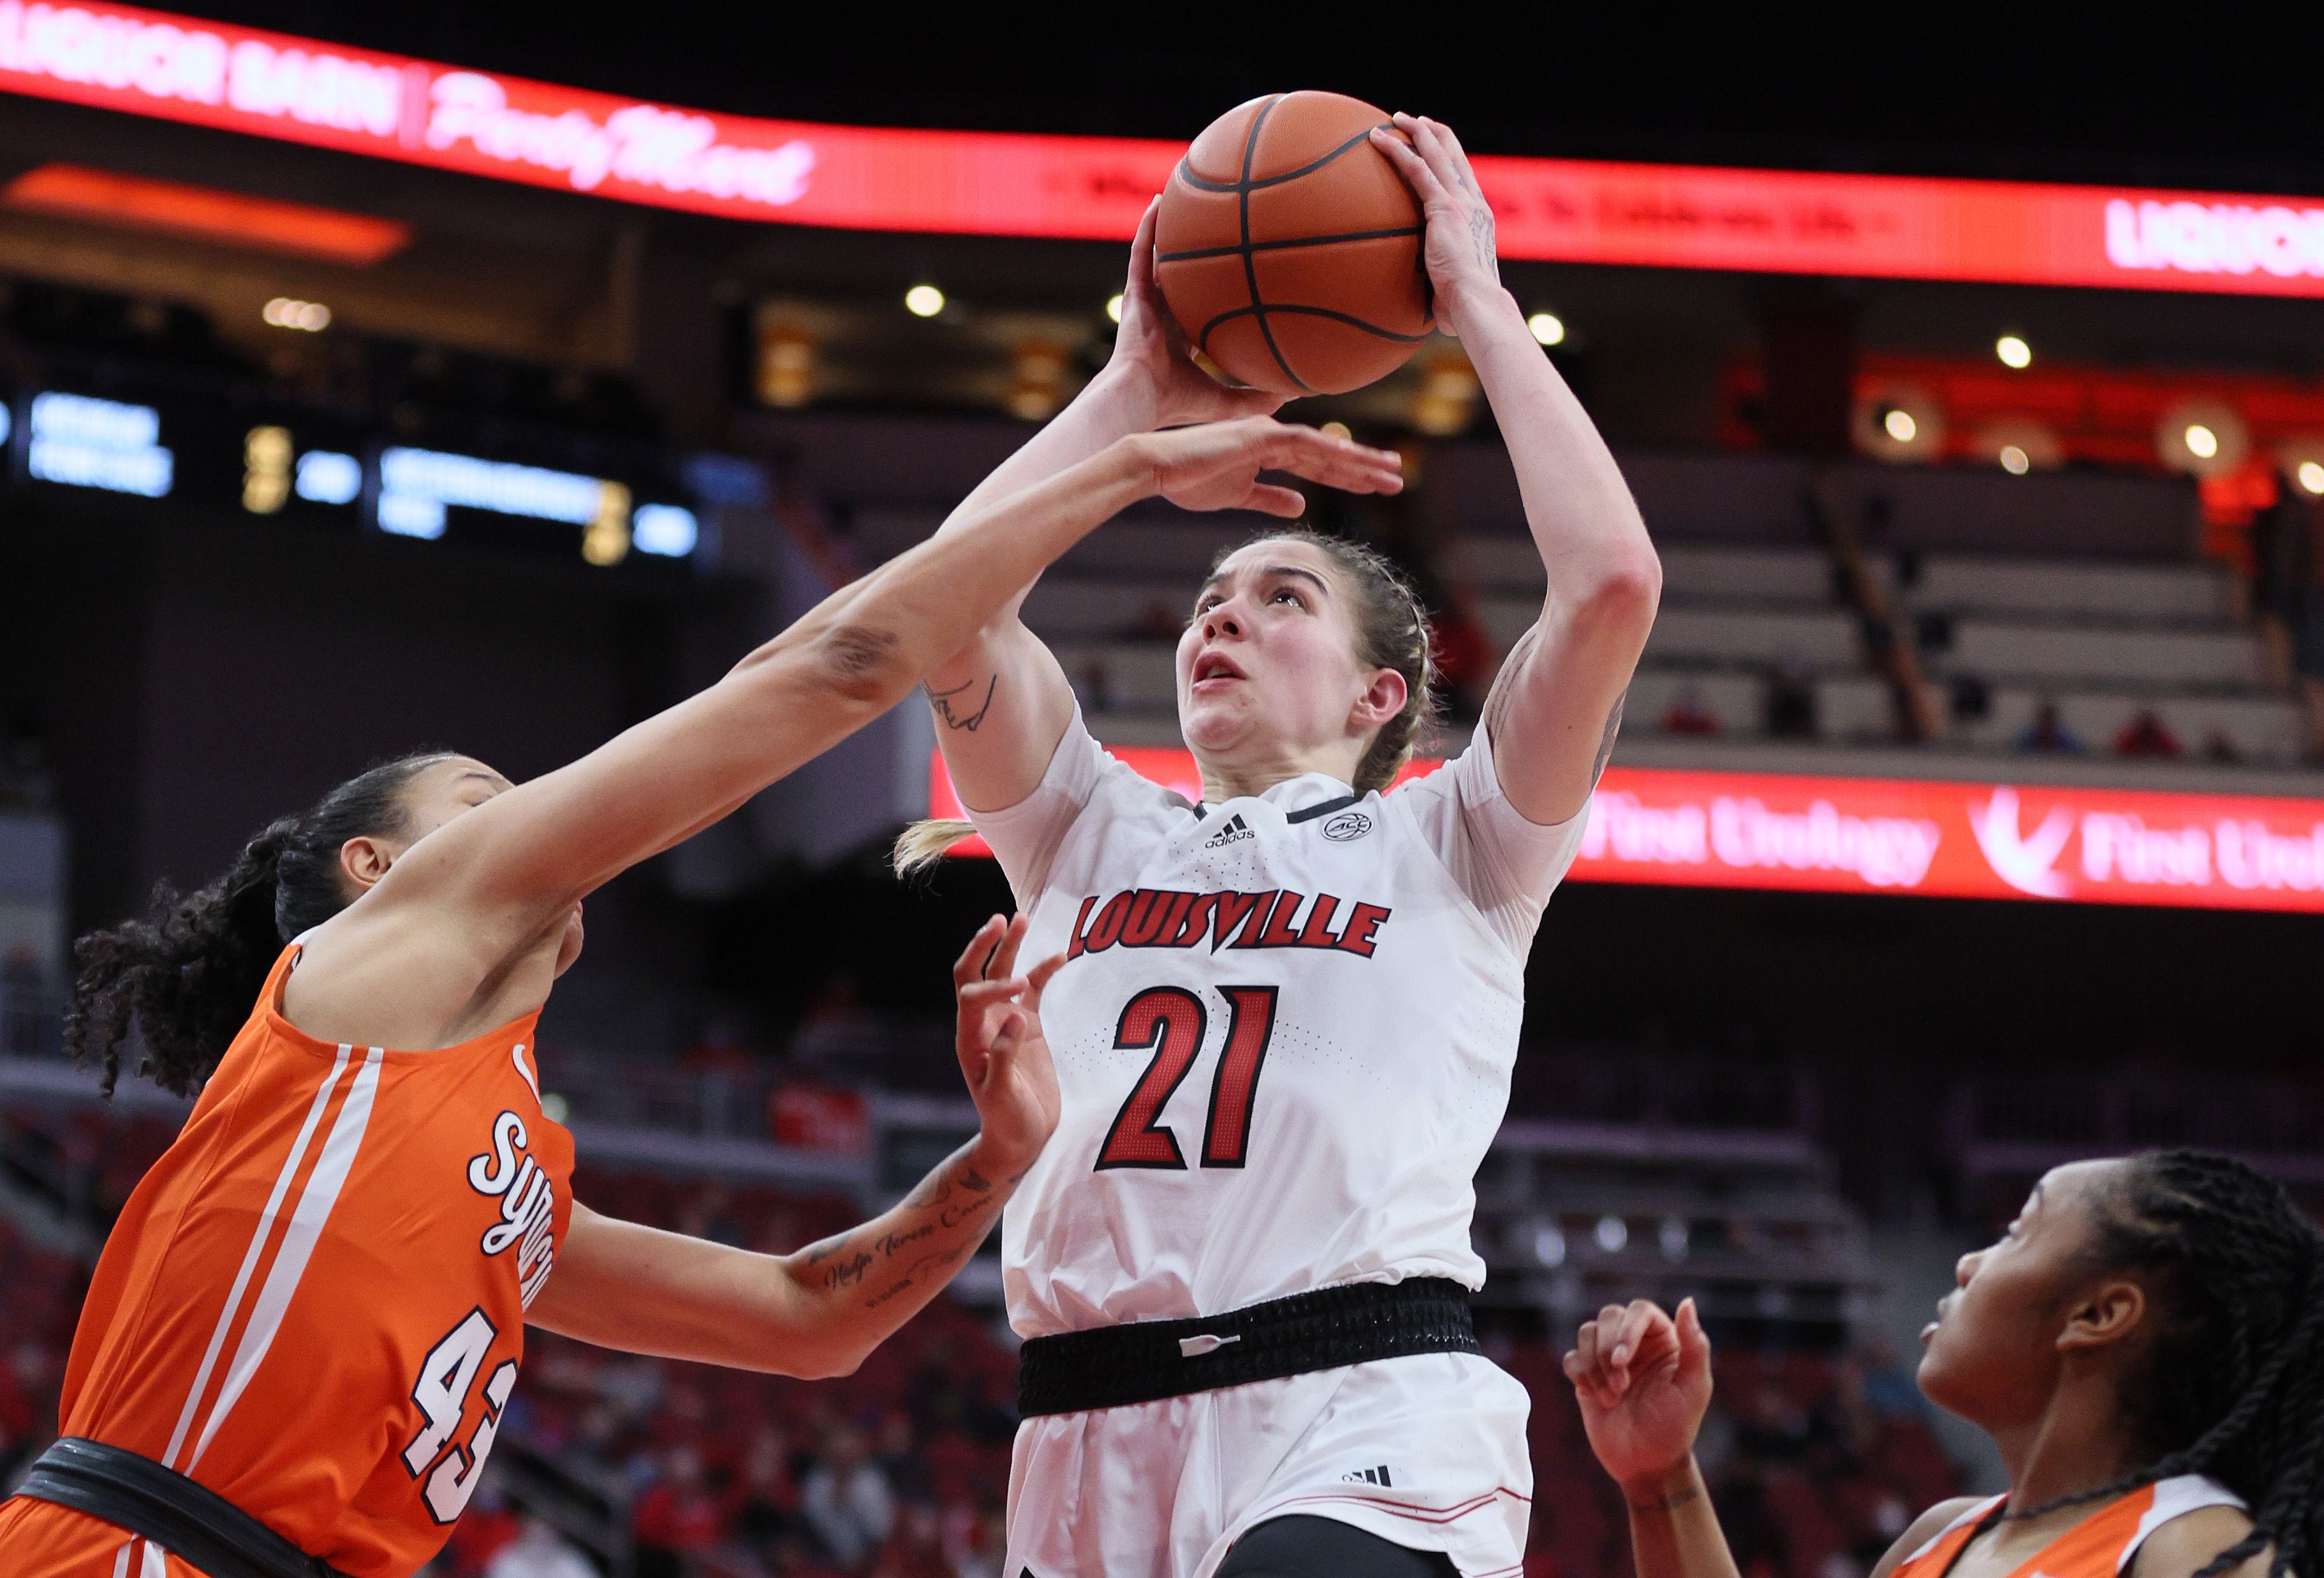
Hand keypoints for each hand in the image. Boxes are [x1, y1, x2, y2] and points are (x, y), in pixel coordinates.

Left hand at [952, 915, 1062, 1172]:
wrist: (1021, 1138)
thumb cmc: (1006, 1120)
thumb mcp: (1002, 1094)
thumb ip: (1005, 1056)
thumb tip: (1015, 1016)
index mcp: (969, 1038)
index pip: (971, 996)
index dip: (993, 987)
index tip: (1022, 991)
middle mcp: (983, 1023)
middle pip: (976, 973)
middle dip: (984, 946)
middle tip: (1000, 920)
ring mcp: (1006, 1021)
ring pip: (1003, 974)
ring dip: (1009, 947)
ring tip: (1020, 917)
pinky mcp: (1028, 1026)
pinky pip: (1035, 990)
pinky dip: (1044, 971)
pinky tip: (1060, 955)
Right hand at [1104, 199, 1286, 428]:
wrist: (1144, 396)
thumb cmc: (1180, 403)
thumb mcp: (1231, 401)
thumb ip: (1262, 399)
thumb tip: (1301, 393)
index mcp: (1182, 340)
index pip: (1199, 311)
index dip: (1214, 295)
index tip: (1236, 278)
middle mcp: (1164, 317)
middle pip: (1180, 279)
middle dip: (1192, 258)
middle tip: (1214, 230)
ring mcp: (1147, 303)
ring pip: (1159, 259)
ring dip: (1169, 231)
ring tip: (1181, 199)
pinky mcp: (1134, 294)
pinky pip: (1141, 253)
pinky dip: (1149, 227)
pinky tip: (1159, 202)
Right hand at [1132, 416, 1402, 516]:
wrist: (1157, 468)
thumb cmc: (1189, 480)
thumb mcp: (1239, 495)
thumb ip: (1271, 497)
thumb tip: (1303, 505)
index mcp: (1269, 449)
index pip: (1318, 464)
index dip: (1348, 475)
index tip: (1376, 484)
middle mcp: (1274, 436)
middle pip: (1329, 455)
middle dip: (1364, 468)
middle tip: (1397, 477)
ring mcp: (1268, 432)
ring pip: (1325, 449)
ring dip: (1358, 462)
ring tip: (1390, 473)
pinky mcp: (1260, 435)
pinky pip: (1304, 445)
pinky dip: (1330, 454)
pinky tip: (1355, 462)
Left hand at [1370, 114, 1503, 335]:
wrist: (1475, 302)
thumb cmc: (1463, 307)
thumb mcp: (1451, 285)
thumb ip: (1436, 277)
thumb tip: (1418, 297)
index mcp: (1479, 218)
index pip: (1464, 176)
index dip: (1449, 155)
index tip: (1431, 144)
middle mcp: (1474, 202)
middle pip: (1454, 154)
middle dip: (1432, 132)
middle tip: (1413, 121)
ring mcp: (1461, 201)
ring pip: (1436, 152)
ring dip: (1414, 131)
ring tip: (1393, 119)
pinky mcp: (1444, 207)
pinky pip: (1417, 169)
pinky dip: (1397, 150)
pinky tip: (1376, 139)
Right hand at [1563, 1298, 1712, 1491]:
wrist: (1646, 1464)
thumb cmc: (1675, 1427)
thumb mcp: (1693, 1388)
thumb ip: (1695, 1345)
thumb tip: (1688, 1302)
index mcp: (1664, 1339)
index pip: (1640, 1311)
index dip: (1627, 1330)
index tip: (1622, 1362)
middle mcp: (1635, 1342)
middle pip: (1610, 1316)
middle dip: (1608, 1351)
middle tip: (1621, 1388)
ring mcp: (1608, 1358)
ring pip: (1587, 1332)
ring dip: (1595, 1365)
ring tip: (1612, 1397)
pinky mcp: (1587, 1376)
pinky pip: (1571, 1357)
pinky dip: (1581, 1375)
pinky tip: (1597, 1399)